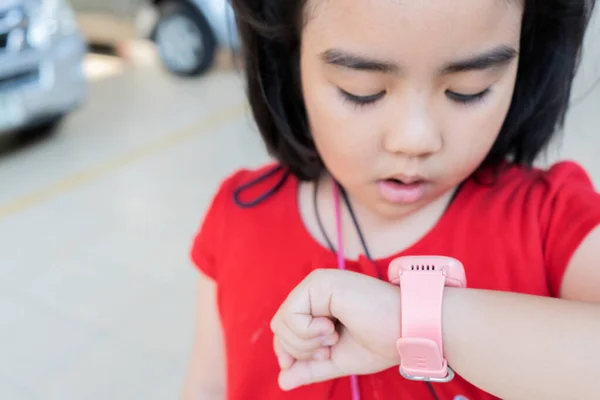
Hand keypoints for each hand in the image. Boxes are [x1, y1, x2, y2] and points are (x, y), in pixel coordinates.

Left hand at [270, 269, 401, 389]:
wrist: (407, 331)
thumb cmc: (381, 341)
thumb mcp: (338, 359)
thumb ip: (309, 368)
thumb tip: (282, 381)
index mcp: (319, 303)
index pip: (285, 329)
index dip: (290, 352)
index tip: (317, 359)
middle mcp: (315, 289)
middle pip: (279, 327)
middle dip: (300, 349)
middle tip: (330, 345)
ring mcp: (316, 283)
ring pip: (281, 322)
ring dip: (306, 341)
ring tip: (334, 335)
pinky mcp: (319, 282)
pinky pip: (291, 315)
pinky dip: (307, 332)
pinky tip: (332, 327)